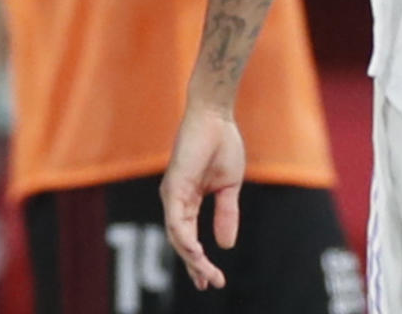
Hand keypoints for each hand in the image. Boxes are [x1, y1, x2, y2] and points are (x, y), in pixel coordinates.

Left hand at [161, 105, 244, 289]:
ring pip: (177, 236)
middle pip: (181, 242)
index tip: (213, 280)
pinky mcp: (174, 186)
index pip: (189, 237)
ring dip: (191, 258)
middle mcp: (176, 199)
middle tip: (210, 284)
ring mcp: (172, 193)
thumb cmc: (222, 145)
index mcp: (188, 200)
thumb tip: (226, 246)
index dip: (199, 260)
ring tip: (206, 275)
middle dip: (196, 266)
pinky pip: (176, 220)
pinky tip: (196, 253)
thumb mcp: (228, 188)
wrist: (217, 117)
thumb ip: (226, 214)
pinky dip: (184, 239)